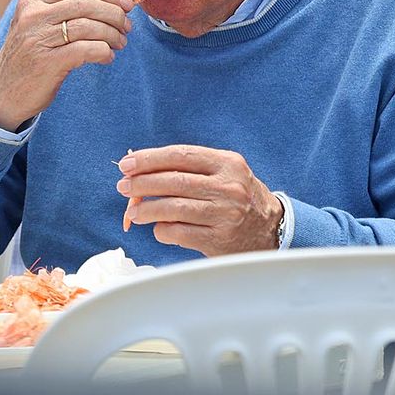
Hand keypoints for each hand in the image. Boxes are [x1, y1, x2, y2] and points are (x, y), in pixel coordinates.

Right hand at [0, 0, 133, 130]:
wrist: (4, 90)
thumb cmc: (30, 55)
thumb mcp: (38, 23)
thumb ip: (64, 9)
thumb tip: (112, 2)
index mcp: (33, 0)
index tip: (126, 3)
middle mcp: (33, 16)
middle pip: (86, 4)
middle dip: (114, 13)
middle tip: (127, 26)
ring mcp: (38, 39)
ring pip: (89, 26)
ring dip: (112, 34)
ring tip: (120, 42)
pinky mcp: (47, 62)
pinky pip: (86, 50)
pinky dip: (104, 52)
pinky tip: (107, 57)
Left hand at [116, 145, 282, 255]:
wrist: (271, 229)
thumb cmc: (236, 197)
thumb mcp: (223, 173)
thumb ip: (188, 169)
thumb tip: (139, 170)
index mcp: (227, 164)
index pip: (180, 155)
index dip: (149, 159)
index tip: (127, 164)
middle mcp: (228, 187)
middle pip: (173, 181)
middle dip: (141, 184)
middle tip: (123, 187)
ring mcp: (224, 214)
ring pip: (172, 208)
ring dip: (145, 209)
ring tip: (132, 212)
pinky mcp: (218, 240)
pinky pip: (178, 232)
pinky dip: (161, 230)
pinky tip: (158, 227)